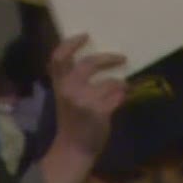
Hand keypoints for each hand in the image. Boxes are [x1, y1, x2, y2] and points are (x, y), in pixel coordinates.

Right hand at [48, 34, 127, 154]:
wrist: (74, 148)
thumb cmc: (72, 120)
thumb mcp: (67, 96)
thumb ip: (77, 79)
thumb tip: (102, 59)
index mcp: (59, 84)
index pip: (58, 57)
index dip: (71, 43)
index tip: (86, 35)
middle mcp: (69, 89)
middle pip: (89, 63)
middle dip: (108, 58)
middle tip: (121, 57)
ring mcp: (83, 100)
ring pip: (109, 82)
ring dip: (120, 83)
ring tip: (124, 85)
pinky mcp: (98, 111)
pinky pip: (117, 96)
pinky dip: (121, 96)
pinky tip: (121, 97)